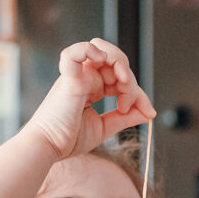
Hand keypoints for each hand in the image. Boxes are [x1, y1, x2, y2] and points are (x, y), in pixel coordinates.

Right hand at [24, 38, 154, 159]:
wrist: (48, 147)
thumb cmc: (69, 138)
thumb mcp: (105, 127)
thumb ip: (126, 118)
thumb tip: (149, 111)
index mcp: (93, 86)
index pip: (122, 78)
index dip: (139, 92)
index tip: (146, 112)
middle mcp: (86, 77)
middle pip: (117, 63)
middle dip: (131, 82)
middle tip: (128, 104)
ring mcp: (77, 75)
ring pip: (104, 51)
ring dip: (121, 66)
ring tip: (123, 87)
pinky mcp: (69, 79)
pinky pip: (75, 52)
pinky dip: (90, 50)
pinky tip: (103, 60)